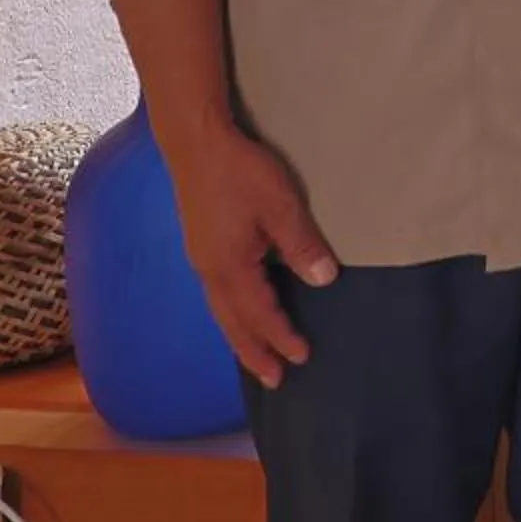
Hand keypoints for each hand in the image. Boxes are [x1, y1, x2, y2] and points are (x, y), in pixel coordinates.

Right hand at [159, 122, 337, 389]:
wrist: (195, 141)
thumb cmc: (239, 171)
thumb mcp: (281, 205)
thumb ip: (302, 245)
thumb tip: (324, 280)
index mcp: (229, 266)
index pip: (260, 314)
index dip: (281, 336)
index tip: (302, 358)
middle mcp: (210, 270)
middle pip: (232, 324)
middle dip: (253, 353)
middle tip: (274, 380)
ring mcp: (201, 257)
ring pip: (221, 310)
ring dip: (240, 336)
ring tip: (256, 356)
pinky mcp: (200, 244)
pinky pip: (216, 293)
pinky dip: (231, 313)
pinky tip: (239, 310)